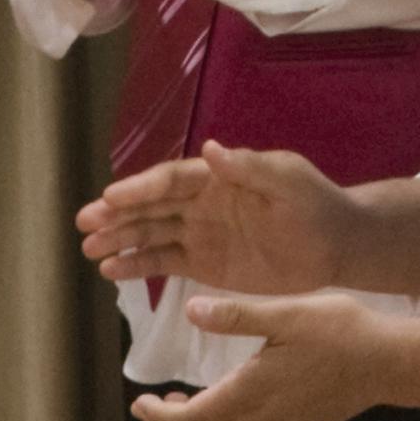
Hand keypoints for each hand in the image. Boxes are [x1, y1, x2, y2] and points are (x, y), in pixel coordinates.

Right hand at [78, 140, 351, 294]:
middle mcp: (201, 202)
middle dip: (116, 214)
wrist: (335, 245)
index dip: (140, 188)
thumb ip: (250, 167)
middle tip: (84, 224)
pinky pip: (162, 262)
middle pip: (151, 206)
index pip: (171, 180)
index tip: (109, 199)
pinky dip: (136, 266)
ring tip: (90, 251)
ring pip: (150, 234)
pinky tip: (111, 271)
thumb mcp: (288, 180)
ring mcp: (199, 233)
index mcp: (218, 177)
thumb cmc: (316, 205)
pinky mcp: (202, 263)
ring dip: (119, 241)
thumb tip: (211, 149)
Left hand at [130, 288, 419, 420]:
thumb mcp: (285, 313)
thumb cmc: (342, 333)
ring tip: (186, 401)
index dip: (159, 417)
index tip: (140, 403)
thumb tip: (191, 311)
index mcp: (248, 393)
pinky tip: (228, 408)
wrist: (391, 363)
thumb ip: (235, 315)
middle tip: (155, 403)